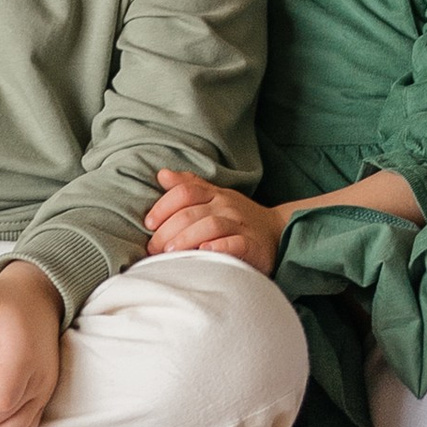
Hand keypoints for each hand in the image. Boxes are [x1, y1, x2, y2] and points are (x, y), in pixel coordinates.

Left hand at [145, 167, 281, 269]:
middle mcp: (226, 206)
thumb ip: (189, 186)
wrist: (277, 232)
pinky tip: (204, 252)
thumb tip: (162, 174)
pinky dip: (219, 247)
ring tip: (171, 252)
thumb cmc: (237, 217)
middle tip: (153, 247)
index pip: (185, 192)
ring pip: (211, 226)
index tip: (149, 223)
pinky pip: (236, 244)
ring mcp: (240, 225)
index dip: (163, 206)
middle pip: (192, 212)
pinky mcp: (252, 245)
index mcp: (214, 194)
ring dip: (187, 238)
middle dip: (168, 230)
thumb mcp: (214, 197)